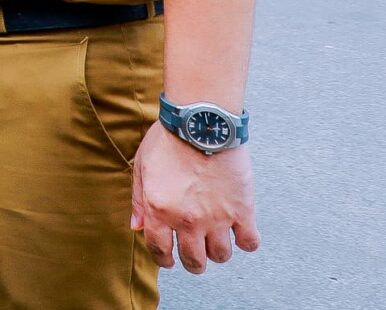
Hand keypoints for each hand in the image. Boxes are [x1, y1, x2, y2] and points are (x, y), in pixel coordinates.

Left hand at [131, 121, 259, 274]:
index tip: (169, 259)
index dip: (164, 259)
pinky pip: (249, 242)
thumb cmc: (169, 140)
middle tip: (194, 254)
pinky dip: (245, 242)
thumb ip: (139, 201)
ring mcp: (217, 218)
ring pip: (220, 256)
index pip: (160, 250)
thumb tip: (136, 227)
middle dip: (192, 262)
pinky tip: (239, 232)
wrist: (201, 122)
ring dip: (217, 252)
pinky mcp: (242, 210)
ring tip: (215, 240)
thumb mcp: (142, 168)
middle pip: (193, 261)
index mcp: (159, 211)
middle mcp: (187, 221)